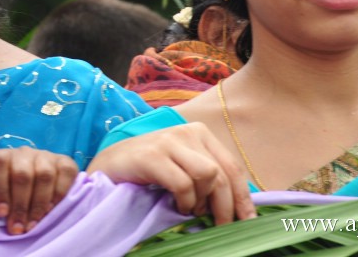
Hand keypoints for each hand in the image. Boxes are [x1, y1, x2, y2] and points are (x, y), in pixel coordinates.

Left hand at [0, 148, 78, 234]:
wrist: (37, 181)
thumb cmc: (11, 193)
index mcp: (3, 157)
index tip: (2, 213)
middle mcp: (24, 153)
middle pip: (23, 174)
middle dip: (20, 205)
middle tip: (18, 227)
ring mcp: (45, 156)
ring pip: (44, 175)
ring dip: (38, 204)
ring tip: (33, 223)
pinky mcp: (65, 161)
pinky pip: (65, 173)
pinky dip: (58, 194)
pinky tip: (50, 209)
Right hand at [86, 122, 254, 223]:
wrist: (110, 164)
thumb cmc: (149, 169)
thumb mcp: (183, 166)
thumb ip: (206, 176)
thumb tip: (236, 205)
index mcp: (199, 133)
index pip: (232, 166)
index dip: (242, 196)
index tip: (247, 220)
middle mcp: (186, 131)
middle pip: (221, 173)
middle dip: (225, 206)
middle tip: (219, 226)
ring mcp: (169, 141)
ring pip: (208, 175)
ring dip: (201, 201)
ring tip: (190, 209)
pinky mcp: (153, 155)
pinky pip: (183, 183)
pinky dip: (184, 201)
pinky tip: (176, 205)